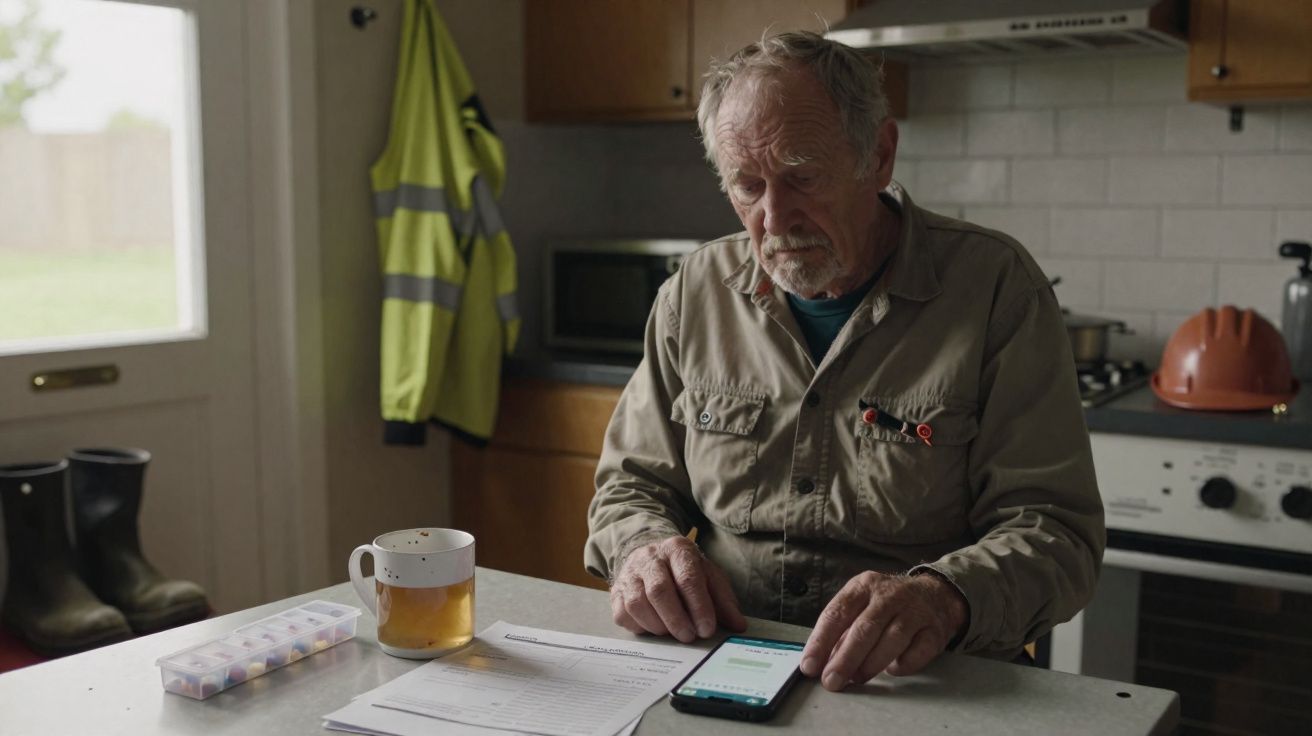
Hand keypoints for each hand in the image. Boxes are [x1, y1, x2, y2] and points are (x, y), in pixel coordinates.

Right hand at [609, 535, 746, 642]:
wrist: (650, 556)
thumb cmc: (684, 571)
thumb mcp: (708, 577)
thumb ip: (723, 600)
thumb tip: (738, 625)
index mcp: (678, 549)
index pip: (688, 578)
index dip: (698, 606)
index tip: (707, 629)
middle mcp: (650, 558)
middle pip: (659, 591)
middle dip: (676, 619)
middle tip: (689, 637)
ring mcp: (629, 574)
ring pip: (637, 603)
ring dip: (658, 625)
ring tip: (673, 634)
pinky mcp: (615, 591)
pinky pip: (622, 614)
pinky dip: (640, 627)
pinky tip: (654, 629)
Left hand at [800, 571, 966, 690]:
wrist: (936, 594)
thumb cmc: (888, 605)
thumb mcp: (861, 606)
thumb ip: (842, 632)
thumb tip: (820, 663)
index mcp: (863, 586)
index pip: (837, 612)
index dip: (821, 641)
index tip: (809, 666)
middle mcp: (890, 595)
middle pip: (864, 628)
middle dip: (845, 659)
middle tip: (831, 681)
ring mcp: (915, 611)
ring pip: (892, 639)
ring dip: (871, 664)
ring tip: (856, 679)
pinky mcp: (935, 630)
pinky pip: (918, 652)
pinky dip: (902, 665)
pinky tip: (892, 670)